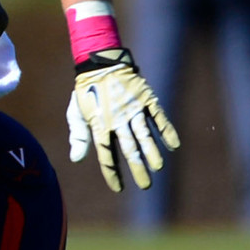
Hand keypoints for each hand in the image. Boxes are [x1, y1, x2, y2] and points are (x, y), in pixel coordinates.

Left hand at [63, 47, 179, 192]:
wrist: (101, 61)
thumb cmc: (86, 90)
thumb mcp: (76, 112)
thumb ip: (79, 136)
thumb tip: (76, 160)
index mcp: (99, 124)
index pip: (106, 154)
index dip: (112, 172)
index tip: (119, 188)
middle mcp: (117, 118)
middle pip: (129, 148)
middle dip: (137, 168)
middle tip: (146, 185)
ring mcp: (132, 108)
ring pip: (144, 135)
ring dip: (152, 152)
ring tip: (158, 168)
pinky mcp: (145, 98)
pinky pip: (157, 117)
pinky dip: (166, 131)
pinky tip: (173, 145)